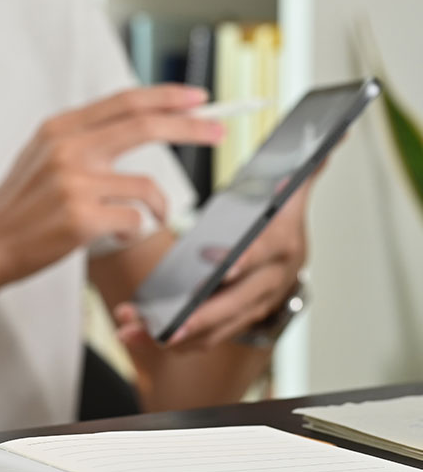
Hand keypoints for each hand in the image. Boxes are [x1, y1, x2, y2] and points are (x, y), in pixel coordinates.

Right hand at [0, 85, 223, 293]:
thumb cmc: (20, 207)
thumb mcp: (42, 158)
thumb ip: (82, 139)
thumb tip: (137, 123)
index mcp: (59, 129)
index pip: (124, 102)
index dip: (167, 97)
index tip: (199, 98)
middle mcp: (67, 149)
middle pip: (145, 126)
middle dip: (191, 127)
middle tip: (220, 131)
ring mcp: (74, 184)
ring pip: (147, 187)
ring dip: (160, 206)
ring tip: (153, 218)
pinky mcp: (81, 219)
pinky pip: (133, 221)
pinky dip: (132, 230)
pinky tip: (111, 235)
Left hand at [115, 173, 315, 351]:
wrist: (288, 258)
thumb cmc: (278, 223)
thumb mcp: (290, 194)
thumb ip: (301, 167)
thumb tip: (334, 131)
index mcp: (279, 246)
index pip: (260, 254)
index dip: (240, 260)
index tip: (216, 264)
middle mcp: (267, 281)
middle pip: (234, 304)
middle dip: (200, 316)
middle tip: (170, 325)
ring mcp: (251, 305)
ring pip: (214, 328)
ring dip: (175, 334)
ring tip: (135, 330)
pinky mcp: (232, 321)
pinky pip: (202, 337)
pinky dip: (170, 340)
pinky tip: (137, 336)